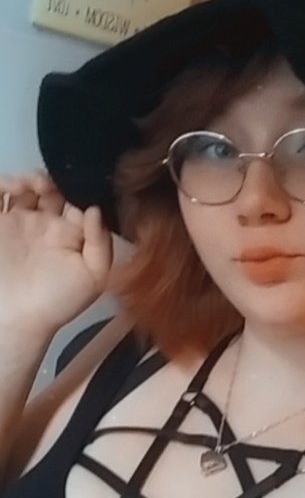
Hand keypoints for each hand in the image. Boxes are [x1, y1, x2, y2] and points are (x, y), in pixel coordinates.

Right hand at [0, 171, 113, 335]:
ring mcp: (19, 222)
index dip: (79, 188)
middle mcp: (46, 224)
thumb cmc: (57, 302)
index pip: (78, 199)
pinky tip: (9, 188)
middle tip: (48, 184)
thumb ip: (101, 243)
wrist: (17, 320)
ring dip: (29, 178)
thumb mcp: (94, 277)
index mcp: (71, 233)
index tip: (78, 184)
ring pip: (25, 186)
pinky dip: (2, 184)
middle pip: (52, 187)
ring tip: (29, 186)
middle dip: (53, 177)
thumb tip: (96, 209)